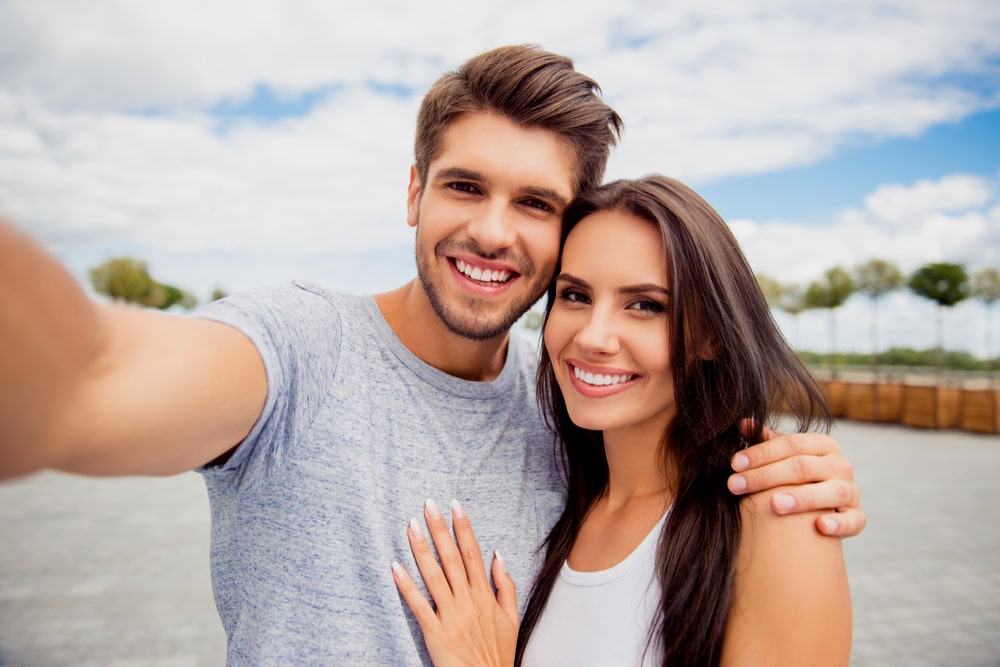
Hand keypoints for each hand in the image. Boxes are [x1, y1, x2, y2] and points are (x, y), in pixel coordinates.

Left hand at [392, 498, 517, 666]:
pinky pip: (418, 606)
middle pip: (452, 558)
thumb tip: (498, 554)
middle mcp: (467, 600)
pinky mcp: (435, 632)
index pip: (473, 553)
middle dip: (440, 529)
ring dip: (421, 550)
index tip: (455, 505)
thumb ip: (505, 585)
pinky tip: (395, 567)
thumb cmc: (498, 653)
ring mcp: (451, 615)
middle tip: (428, 505)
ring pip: (434, 576)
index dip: (463, 528)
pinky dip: (406, 586)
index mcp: (484, 594)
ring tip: (410, 526)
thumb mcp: (512, 617)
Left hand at [727, 422, 865, 537]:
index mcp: (823, 445)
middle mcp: (841, 465)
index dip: (761, 453)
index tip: (734, 464)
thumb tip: (743, 423)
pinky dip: (840, 523)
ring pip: (831, 492)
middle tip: (736, 486)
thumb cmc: (797, 477)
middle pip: (804, 467)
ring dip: (803, 498)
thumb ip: (766, 441)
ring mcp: (851, 491)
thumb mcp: (784, 457)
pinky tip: (820, 526)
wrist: (823, 508)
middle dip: (766, 476)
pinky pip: (854, 520)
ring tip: (774, 505)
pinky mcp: (857, 517)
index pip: (791, 444)